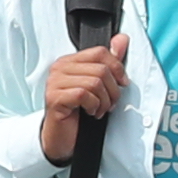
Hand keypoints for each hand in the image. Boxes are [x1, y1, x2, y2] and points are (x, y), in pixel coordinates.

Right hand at [38, 38, 128, 159]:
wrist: (61, 138)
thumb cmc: (78, 111)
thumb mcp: (97, 85)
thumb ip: (108, 62)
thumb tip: (122, 39)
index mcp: (69, 61)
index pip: (100, 52)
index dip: (117, 67)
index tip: (122, 83)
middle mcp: (59, 68)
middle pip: (101, 69)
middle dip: (113, 90)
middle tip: (110, 103)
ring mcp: (54, 83)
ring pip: (95, 83)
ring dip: (104, 101)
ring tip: (100, 109)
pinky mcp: (54, 98)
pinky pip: (84, 95)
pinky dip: (94, 106)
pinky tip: (91, 112)